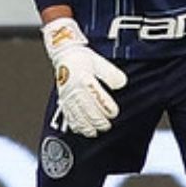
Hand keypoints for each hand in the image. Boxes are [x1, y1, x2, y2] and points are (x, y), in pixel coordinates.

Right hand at [42, 17, 127, 137]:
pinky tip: (81, 130)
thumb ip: (112, 74)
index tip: (114, 113)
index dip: (107, 108)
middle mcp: (75, 89)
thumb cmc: (82, 58)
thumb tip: (122, 84)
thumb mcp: (100, 62)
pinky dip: (75, 125)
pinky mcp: (63, 99)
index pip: (98, 98)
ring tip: (95, 132)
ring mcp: (68, 96)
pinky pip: (68, 115)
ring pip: (77, 115)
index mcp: (85, 79)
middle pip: (88, 110)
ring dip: (86, 126)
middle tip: (106, 126)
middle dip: (98, 121)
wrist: (65, 54)